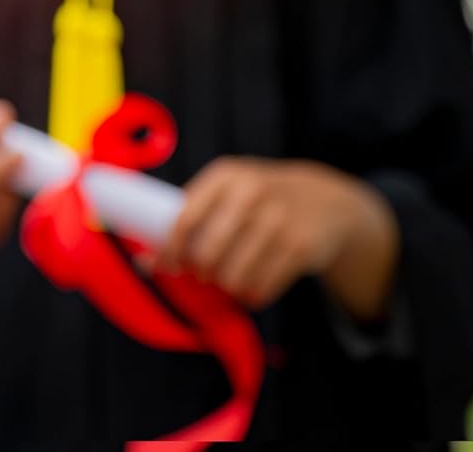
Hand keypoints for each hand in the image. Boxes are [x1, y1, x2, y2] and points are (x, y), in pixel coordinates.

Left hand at [158, 157, 399, 314]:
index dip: (170, 248)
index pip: (185, 217)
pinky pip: (264, 287)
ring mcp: (279, 219)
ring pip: (234, 275)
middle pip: (208, 253)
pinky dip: (254, 295)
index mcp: (224, 177)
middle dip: (202, 271)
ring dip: (228, 286)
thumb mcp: (229, 193)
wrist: (326, 199)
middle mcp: (250, 193)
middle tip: (206, 273)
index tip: (167, 266)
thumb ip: (191, 220)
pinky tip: (255, 287)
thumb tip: (145, 262)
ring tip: (232, 280)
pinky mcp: (301, 246)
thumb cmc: (259, 199)